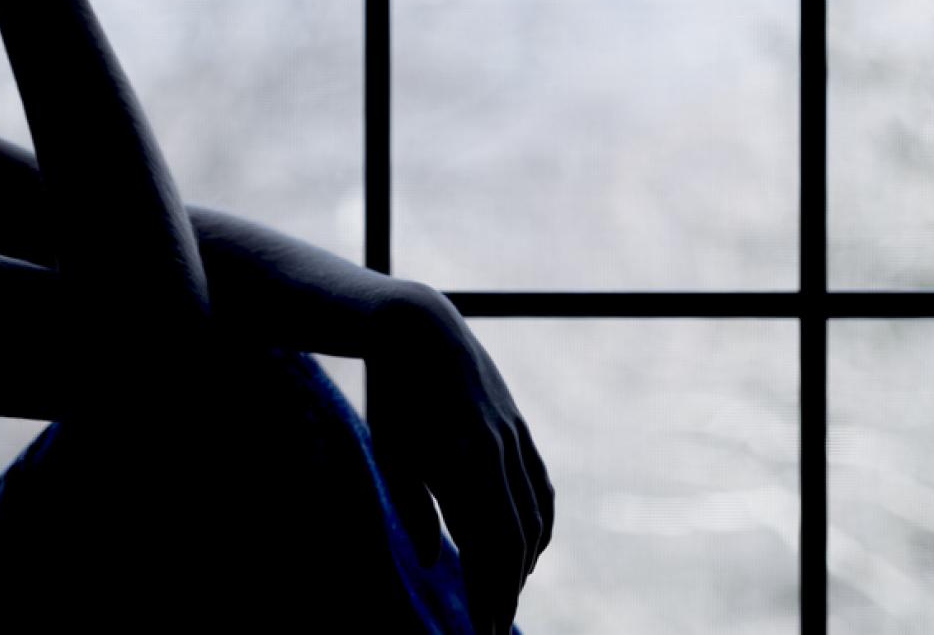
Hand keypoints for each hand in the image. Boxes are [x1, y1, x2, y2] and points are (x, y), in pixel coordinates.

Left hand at [368, 285, 554, 634]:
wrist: (421, 328)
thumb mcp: (391, 453)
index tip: (483, 629)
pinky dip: (540, 524)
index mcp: (462, 461)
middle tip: (494, 626)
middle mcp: (497, 452)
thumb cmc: (395, 395)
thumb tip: (436, 561)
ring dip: (525, 562)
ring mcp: (515, 439)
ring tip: (507, 594)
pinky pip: (542, 487)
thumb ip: (415, 510)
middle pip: (517, 540)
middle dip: (507, 590)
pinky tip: (529, 548)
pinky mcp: (520, 429)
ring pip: (536, 516)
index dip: (489, 594)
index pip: (489, 548)